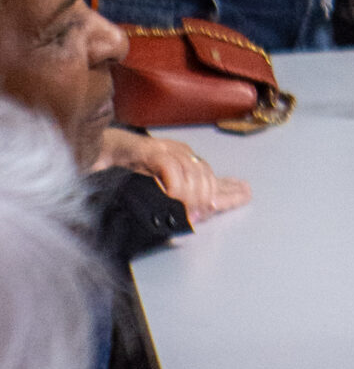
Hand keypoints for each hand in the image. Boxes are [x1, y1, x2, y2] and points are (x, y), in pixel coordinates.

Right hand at [96, 128, 251, 222]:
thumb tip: (193, 219)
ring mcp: (162, 149)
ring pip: (190, 170)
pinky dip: (174, 183)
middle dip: (209, 194)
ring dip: (193, 194)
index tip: (243, 196)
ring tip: (192, 211)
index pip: (213, 175)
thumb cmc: (122, 173)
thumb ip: (173, 201)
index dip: (229, 188)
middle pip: (205, 173)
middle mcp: (177, 152)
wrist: (96, 151)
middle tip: (207, 212)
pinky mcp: (145, 149)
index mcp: (182, 161)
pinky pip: (168, 166)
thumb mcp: (155, 189)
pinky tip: (175, 196)